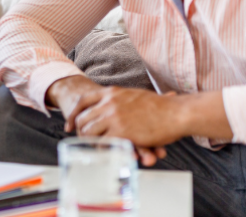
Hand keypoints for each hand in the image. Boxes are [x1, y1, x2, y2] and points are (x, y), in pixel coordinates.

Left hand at [48, 75, 168, 166]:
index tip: (69, 125)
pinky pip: (102, 143)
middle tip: (82, 143)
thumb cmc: (161, 107)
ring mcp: (113, 117)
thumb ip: (121, 100)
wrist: (176, 112)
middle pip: (82, 118)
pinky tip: (107, 153)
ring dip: (90, 142)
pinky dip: (103, 150)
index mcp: (111, 92)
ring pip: (88, 132)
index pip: (83, 101)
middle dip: (79, 132)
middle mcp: (109, 103)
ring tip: (94, 149)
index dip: (74, 114)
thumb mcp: (135, 95)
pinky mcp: (121, 132)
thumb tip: (113, 104)